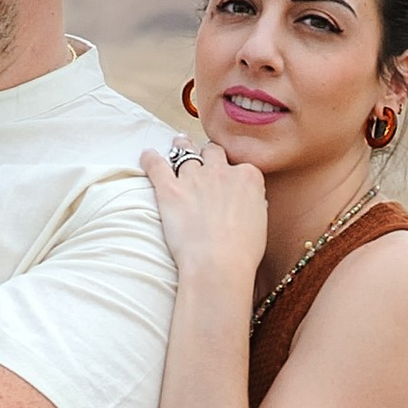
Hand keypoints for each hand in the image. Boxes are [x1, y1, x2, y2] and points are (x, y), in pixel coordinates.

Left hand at [140, 136, 270, 281]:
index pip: (240, 166)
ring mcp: (194, 178)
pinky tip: (147, 155)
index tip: (228, 180)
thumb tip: (248, 200)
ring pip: (185, 151)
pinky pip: (157, 165)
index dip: (232, 173)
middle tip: (203, 157)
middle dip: (207, 153)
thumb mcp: (260, 222)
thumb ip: (253, 203)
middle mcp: (222, 171)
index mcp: (249, 177)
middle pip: (212, 151)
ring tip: (178, 144)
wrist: (219, 264)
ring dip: (181, 147)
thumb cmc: (242, 252)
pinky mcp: (170, 189)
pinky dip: (150, 159)